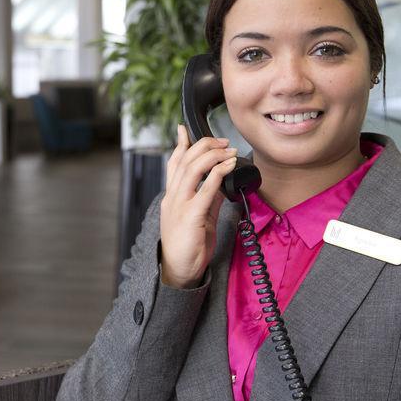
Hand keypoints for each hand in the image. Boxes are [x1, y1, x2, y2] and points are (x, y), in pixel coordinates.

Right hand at [159, 124, 236, 288]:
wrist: (179, 271)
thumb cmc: (187, 246)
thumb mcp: (198, 217)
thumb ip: (207, 198)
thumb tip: (221, 182)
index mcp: (172, 196)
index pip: (173, 163)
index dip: (180, 143)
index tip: (184, 128)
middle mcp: (173, 197)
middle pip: (184, 160)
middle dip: (204, 145)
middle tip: (222, 141)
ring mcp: (180, 206)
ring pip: (192, 169)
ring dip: (213, 155)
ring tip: (228, 150)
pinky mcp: (191, 216)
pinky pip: (205, 189)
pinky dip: (218, 173)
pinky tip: (229, 166)